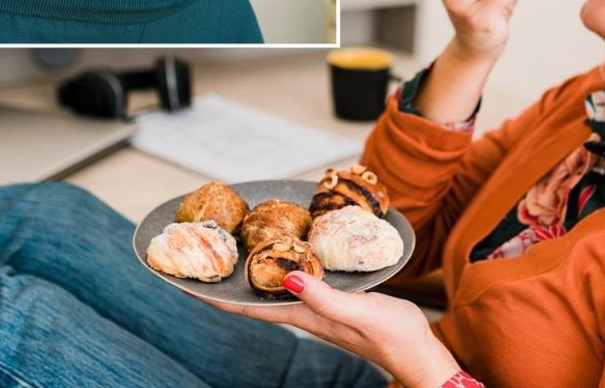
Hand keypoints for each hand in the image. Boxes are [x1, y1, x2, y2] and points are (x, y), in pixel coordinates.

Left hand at [200, 272, 460, 387]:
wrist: (418, 351)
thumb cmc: (393, 334)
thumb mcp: (360, 310)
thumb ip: (324, 296)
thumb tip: (286, 276)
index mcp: (305, 315)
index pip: (251, 307)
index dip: (218, 296)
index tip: (186, 284)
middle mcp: (306, 311)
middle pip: (255, 297)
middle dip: (227, 281)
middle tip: (201, 258)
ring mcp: (319, 307)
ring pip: (273, 289)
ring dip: (251, 274)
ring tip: (231, 252)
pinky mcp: (334, 300)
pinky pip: (298, 281)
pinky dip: (283, 268)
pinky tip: (285, 255)